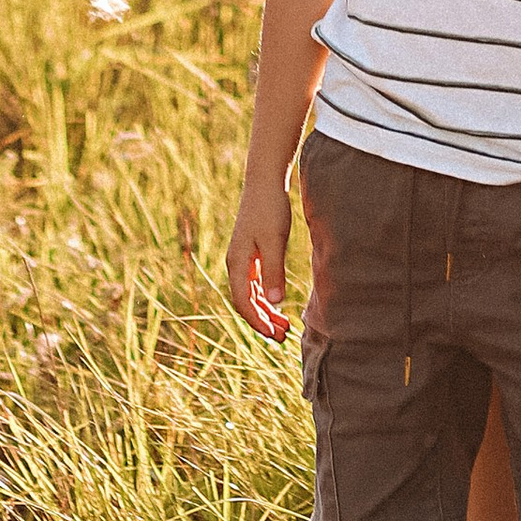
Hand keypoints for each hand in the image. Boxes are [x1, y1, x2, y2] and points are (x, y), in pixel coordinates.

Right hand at [224, 171, 294, 337]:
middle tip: (282, 337)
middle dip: (262, 322)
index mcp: (237, 263)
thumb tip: (274, 303)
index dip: (257, 321)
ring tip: (284, 326)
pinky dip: (266, 297)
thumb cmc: (269, 209)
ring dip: (265, 312)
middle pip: (246, 302)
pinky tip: (278, 304)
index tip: (274, 335)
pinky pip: (255, 284)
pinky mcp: (251, 253)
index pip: (243, 302)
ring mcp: (242, 259)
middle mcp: (236, 264)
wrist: (265, 182)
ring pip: (251, 294)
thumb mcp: (273, 241)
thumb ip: (273, 271)